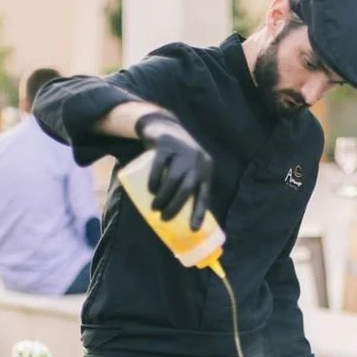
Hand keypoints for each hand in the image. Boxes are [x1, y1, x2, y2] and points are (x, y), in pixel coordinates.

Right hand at [135, 110, 212, 230]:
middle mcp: (197, 159)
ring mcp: (182, 150)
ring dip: (164, 196)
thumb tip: (178, 215)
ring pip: (173, 178)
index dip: (200, 212)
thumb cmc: (176, 157)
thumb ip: (187, 184)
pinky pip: (160, 165)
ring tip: (155, 207)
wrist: (165, 127)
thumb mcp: (188, 168)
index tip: (193, 229)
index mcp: (205, 169)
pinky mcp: (166, 144)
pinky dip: (154, 180)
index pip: (204, 194)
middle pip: (188, 188)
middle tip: (164, 218)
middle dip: (176, 206)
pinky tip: (151, 190)